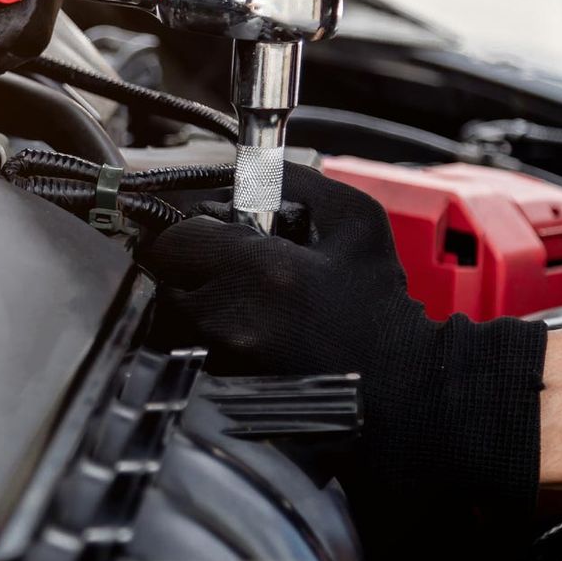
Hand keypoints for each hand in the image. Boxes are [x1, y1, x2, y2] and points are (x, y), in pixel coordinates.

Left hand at [146, 165, 549, 510]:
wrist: (398, 389)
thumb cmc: (379, 305)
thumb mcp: (355, 222)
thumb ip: (293, 180)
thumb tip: (242, 168)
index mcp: (260, 272)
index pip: (172, 237)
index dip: (189, 228)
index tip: (212, 230)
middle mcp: (228, 321)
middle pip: (163, 277)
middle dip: (189, 264)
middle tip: (229, 265)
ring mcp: (219, 363)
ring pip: (170, 316)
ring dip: (194, 301)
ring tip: (245, 302)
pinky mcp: (218, 392)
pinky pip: (187, 351)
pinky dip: (206, 337)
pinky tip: (250, 334)